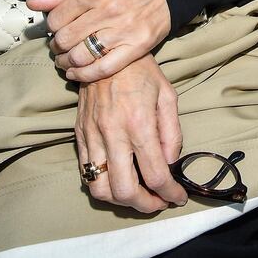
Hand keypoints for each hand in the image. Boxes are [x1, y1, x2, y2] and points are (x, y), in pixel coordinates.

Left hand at [29, 0, 170, 82]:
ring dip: (67, 62)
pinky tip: (77, 73)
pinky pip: (103, 69)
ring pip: (81, 56)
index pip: (56, 19)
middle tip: (60, 45)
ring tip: (66, 60)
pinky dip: (85, 75)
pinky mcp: (136, 47)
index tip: (57, 27)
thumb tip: (33, 4)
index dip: (51, 26)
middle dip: (57, 45)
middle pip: (66, 39)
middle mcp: (108, 10)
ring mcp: (123, 30)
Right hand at [76, 54, 187, 213]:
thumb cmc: (142, 72)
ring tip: (138, 195)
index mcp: (138, 123)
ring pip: (100, 189)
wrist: (105, 51)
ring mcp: (92, 136)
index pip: (155, 174)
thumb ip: (171, 133)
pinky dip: (103, 186)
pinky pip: (86, 173)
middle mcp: (112, 134)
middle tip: (158, 202)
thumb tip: (170, 164)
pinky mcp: (79, 136)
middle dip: (145, 205)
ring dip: (121, 201)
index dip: (169, 193)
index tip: (177, 197)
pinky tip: (119, 180)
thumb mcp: (167, 96)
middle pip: (124, 191)